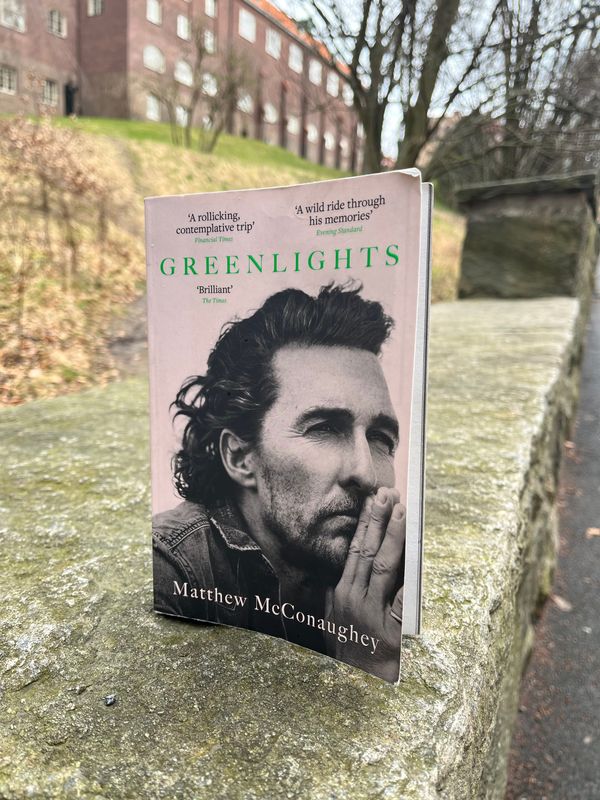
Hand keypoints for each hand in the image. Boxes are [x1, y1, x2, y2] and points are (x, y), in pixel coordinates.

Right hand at [329, 487, 404, 681]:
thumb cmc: (347, 655)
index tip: (372, 502)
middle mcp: (352, 599)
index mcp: (341, 594)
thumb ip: (335, 597)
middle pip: (367, 551)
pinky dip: (408, 571)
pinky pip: (402, 595)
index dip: (364, 524)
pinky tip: (414, 551)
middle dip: (378, 520)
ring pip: (383, 565)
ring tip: (400, 512)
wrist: (354, 693)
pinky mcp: (389, 630)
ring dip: (393, 536)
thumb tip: (339, 572)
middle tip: (387, 495)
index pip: (353, 550)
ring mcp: (370, 613)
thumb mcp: (334, 624)